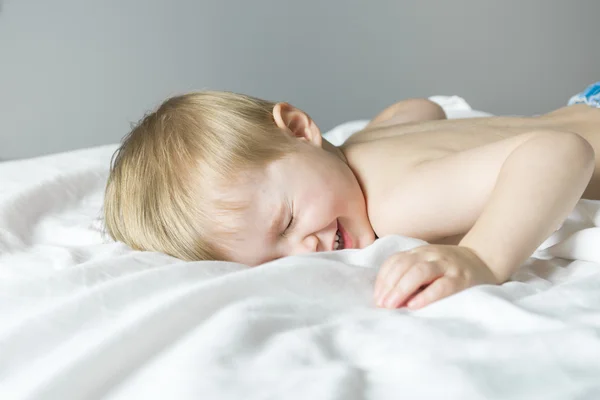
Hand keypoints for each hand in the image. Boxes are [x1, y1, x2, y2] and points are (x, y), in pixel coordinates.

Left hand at [374, 244, 498, 309]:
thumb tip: (386, 297)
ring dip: (402, 289)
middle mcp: (430, 255)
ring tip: (392, 305)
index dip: (383, 279)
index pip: (395, 261)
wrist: (483, 260)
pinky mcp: (461, 279)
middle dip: (389, 286)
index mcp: (419, 252)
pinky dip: (426, 296)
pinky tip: (414, 305)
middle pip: (404, 266)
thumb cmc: (448, 269)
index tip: (377, 297)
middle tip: (382, 305)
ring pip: (420, 272)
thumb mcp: (426, 265)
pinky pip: (441, 286)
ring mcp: (446, 265)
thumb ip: (409, 274)